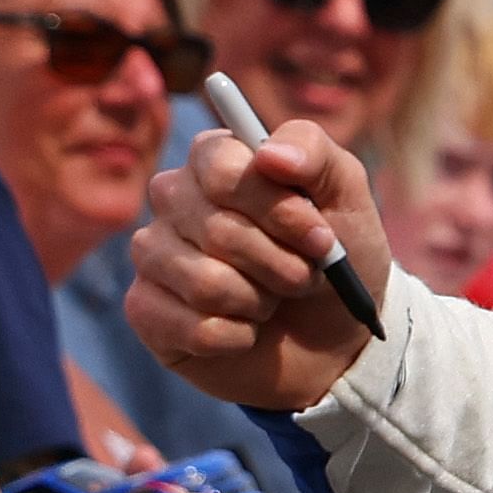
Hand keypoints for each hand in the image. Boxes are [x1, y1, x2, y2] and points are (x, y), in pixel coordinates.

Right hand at [126, 122, 390, 408]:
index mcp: (214, 158)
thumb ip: (315, 155)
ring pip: (205, 284)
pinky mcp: (146, 311)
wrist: (331, 336)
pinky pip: (195, 329)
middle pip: (217, 229)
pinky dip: (239, 337)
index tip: (321, 238)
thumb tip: (270, 154)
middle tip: (304, 276)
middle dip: (280, 263)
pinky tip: (246, 331)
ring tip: (273, 300)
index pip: (222, 167)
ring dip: (259, 302)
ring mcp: (153, 254)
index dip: (277, 208)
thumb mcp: (346, 196)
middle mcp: (173, 198)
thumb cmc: (333, 254)